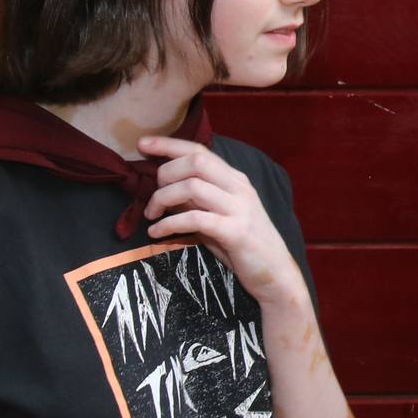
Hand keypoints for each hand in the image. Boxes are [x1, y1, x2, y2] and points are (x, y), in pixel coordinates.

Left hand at [140, 136, 306, 310]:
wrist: (275, 274)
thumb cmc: (243, 246)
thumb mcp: (218, 216)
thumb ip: (197, 201)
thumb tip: (165, 190)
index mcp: (235, 180)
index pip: (200, 151)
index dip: (169, 145)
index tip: (142, 144)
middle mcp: (239, 188)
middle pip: (195, 162)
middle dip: (164, 174)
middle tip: (152, 198)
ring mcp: (239, 209)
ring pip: (192, 187)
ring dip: (162, 199)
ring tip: (151, 216)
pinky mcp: (236, 232)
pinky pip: (194, 219)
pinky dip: (169, 224)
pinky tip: (157, 233)